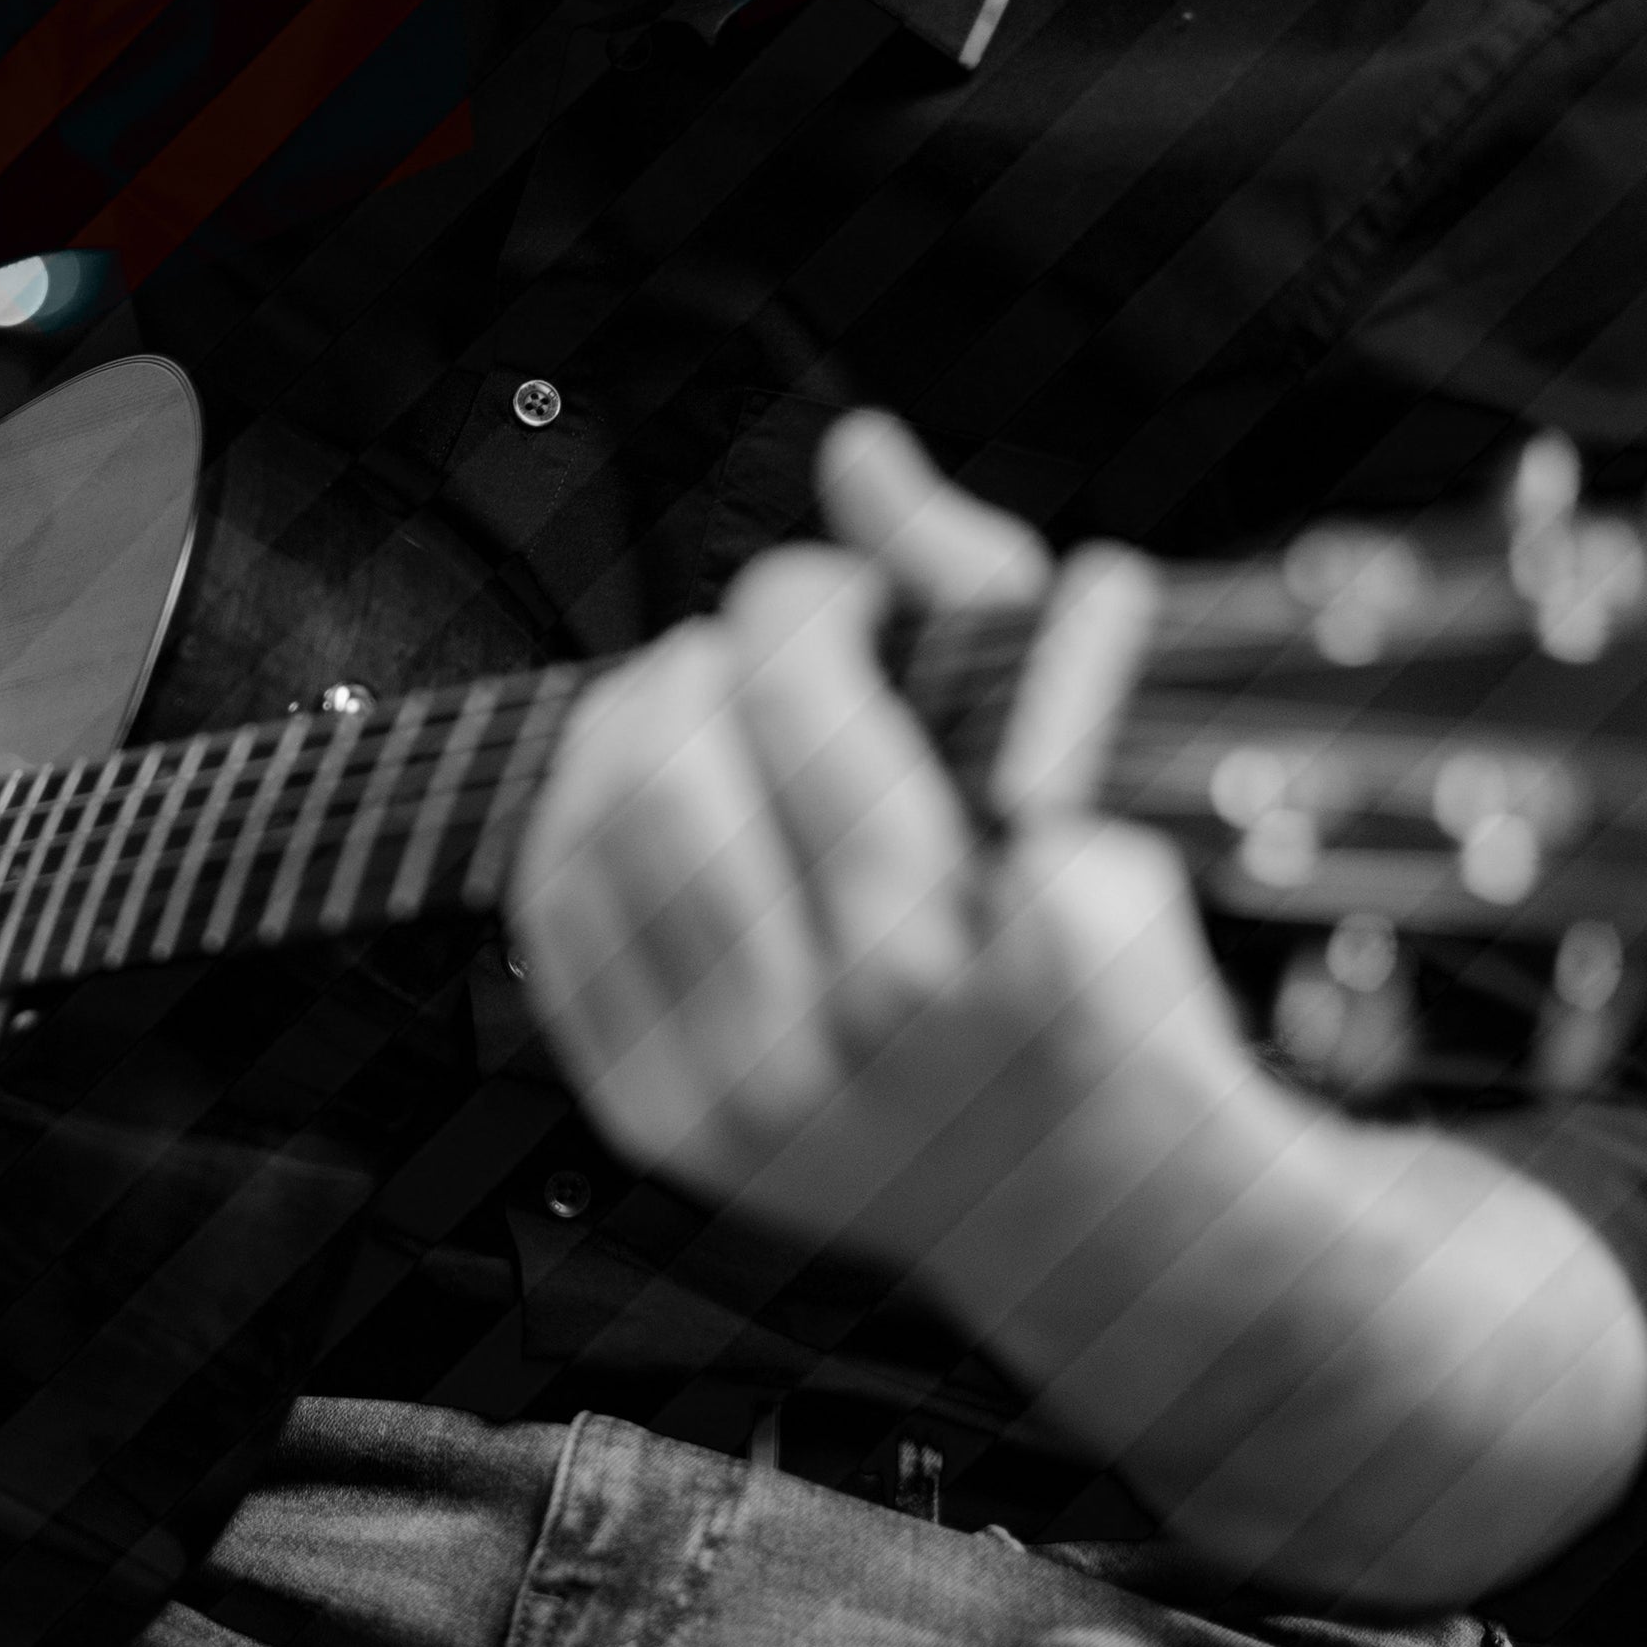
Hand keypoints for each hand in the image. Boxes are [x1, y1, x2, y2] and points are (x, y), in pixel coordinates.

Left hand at [511, 414, 1247, 1276]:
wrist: (1083, 1199)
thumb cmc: (1090, 952)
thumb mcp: (1089, 768)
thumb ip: (975, 590)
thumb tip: (852, 448)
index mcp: (1009, 942)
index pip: (826, 699)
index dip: (817, 601)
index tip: (845, 599)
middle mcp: (873, 1034)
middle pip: (690, 761)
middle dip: (719, 654)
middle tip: (770, 645)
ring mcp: (757, 1097)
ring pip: (608, 832)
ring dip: (642, 719)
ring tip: (706, 702)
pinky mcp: (667, 1127)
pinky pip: (556, 928)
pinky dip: (578, 824)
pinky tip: (643, 789)